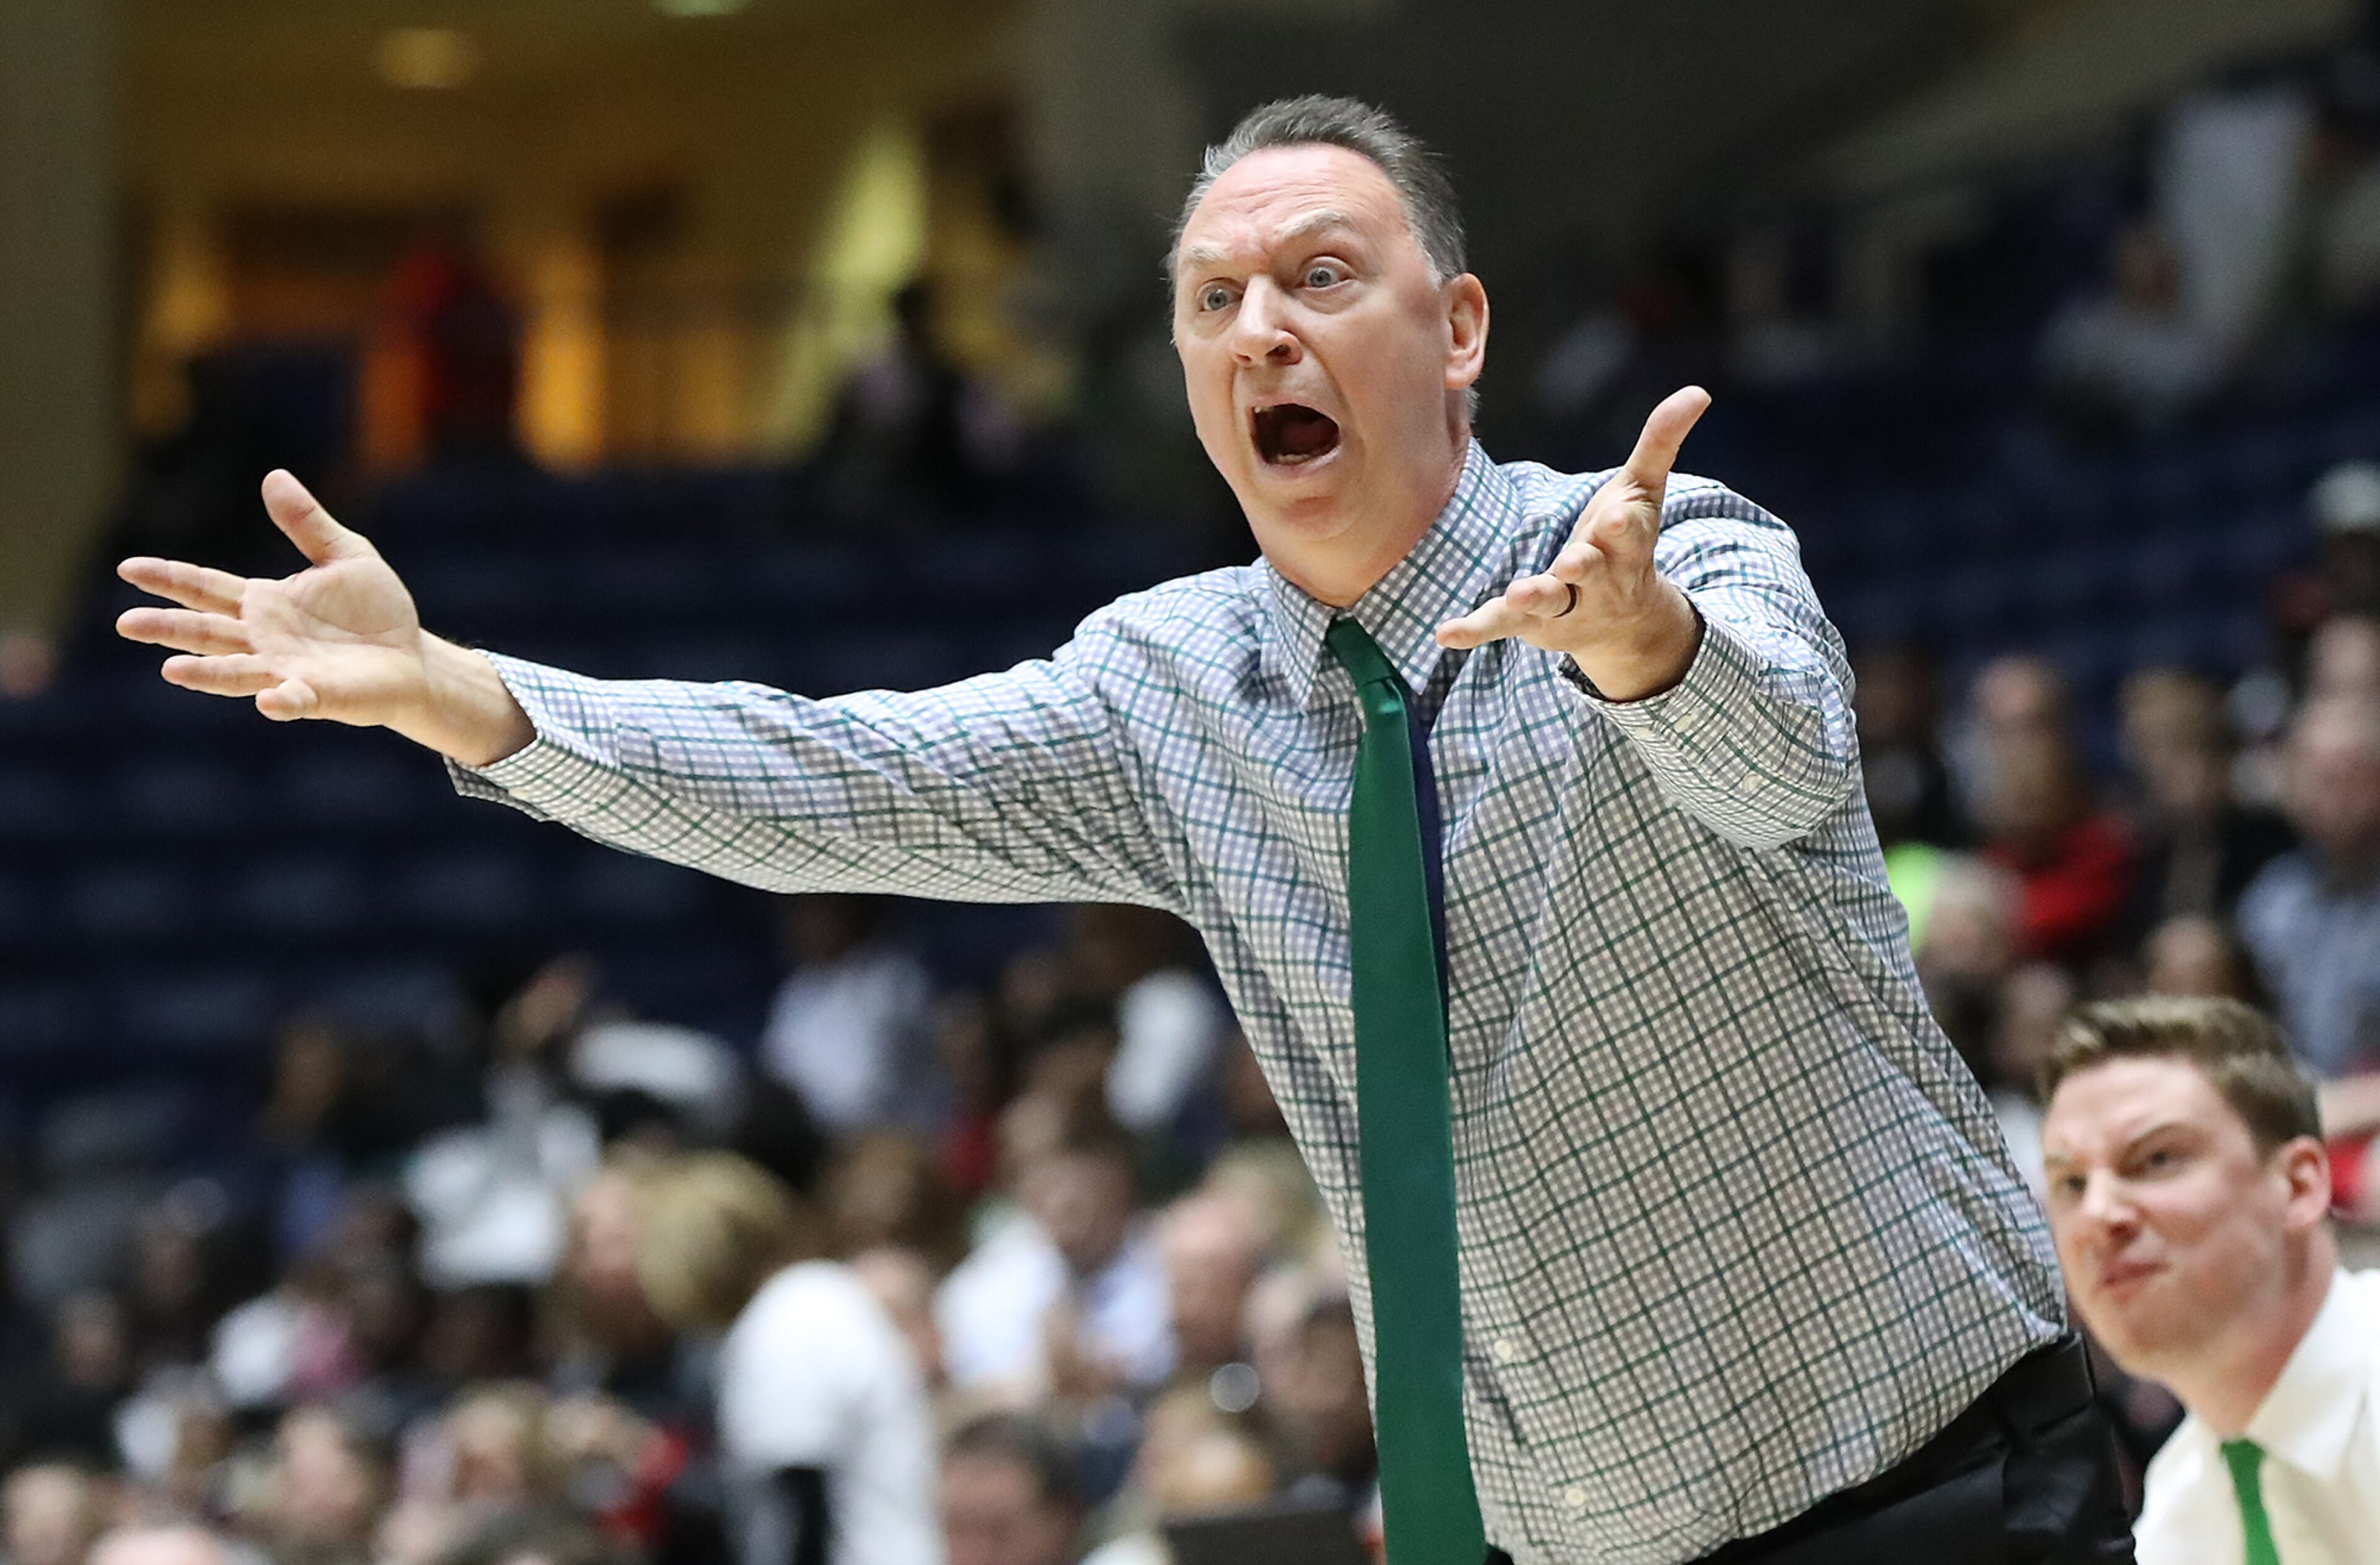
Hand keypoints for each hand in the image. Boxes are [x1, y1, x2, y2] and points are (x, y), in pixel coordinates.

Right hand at [116, 470, 532, 764]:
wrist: (413, 657)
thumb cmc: (376, 611)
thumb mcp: (346, 555)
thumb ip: (307, 524)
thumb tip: (273, 476)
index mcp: (263, 605)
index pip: (205, 589)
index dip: (168, 578)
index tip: (128, 568)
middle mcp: (264, 641)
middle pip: (207, 633)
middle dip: (168, 629)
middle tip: (126, 623)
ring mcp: (288, 670)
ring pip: (238, 672)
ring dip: (206, 674)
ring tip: (171, 671)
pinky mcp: (321, 695)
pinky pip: (297, 699)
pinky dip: (282, 700)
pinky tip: (268, 700)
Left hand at [1436, 385, 1709, 700]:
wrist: (1624, 620)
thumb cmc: (1627, 541)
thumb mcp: (1644, 491)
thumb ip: (1661, 442)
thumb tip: (1699, 391)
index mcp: (1626, 545)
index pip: (1629, 534)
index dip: (1623, 526)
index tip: (1619, 518)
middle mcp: (1598, 579)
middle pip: (1591, 570)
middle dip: (1584, 565)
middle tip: (1573, 561)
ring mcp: (1564, 605)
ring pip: (1550, 601)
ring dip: (1534, 597)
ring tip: (1517, 594)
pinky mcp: (1529, 622)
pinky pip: (1500, 625)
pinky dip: (1474, 630)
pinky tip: (1446, 633)